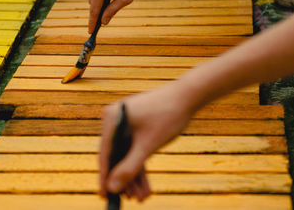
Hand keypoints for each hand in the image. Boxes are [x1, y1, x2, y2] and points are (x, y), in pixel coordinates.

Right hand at [99, 83, 191, 200]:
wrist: (189, 95)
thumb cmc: (168, 115)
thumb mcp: (148, 146)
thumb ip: (129, 168)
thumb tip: (112, 188)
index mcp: (112, 119)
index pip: (105, 154)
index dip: (105, 177)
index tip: (104, 196)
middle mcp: (115, 119)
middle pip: (117, 156)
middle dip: (126, 179)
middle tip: (130, 199)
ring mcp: (126, 121)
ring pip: (128, 154)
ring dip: (135, 175)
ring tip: (142, 196)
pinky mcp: (137, 124)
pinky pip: (135, 147)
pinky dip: (141, 163)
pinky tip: (145, 185)